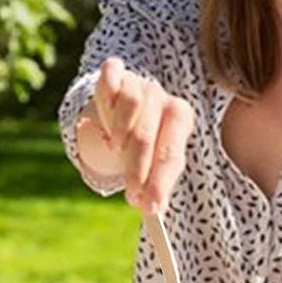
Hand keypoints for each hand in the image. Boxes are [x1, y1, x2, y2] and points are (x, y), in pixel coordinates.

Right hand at [74, 57, 195, 213]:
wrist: (127, 100)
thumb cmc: (147, 136)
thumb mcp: (157, 158)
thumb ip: (158, 183)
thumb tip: (154, 211)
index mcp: (180, 117)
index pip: (171, 153)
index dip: (160, 182)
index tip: (151, 208)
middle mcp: (161, 96)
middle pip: (146, 135)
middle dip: (136, 170)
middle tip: (130, 196)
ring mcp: (138, 82)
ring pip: (130, 103)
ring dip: (118, 133)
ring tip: (116, 149)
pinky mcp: (115, 71)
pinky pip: (110, 77)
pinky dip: (105, 96)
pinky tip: (102, 116)